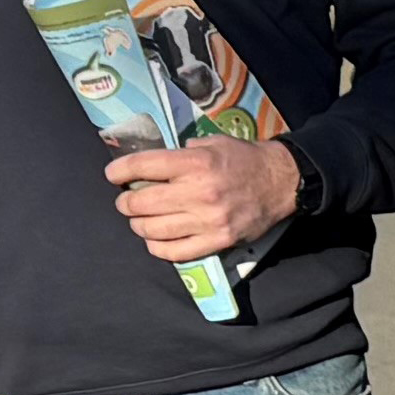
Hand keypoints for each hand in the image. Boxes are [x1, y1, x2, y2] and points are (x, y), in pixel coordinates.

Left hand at [104, 138, 305, 265]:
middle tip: (126, 201)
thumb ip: (183, 152)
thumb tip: (153, 163)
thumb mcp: (213, 143)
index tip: (112, 175)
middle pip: (142, 202)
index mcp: (196, 163)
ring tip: (139, 220)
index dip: (120, 171)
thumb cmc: (244, 159)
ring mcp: (208, 220)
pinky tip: (155, 240)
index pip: (143, 166)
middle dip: (125, 202)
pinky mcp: (217, 241)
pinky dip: (157, 247)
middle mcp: (199, 192)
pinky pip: (175, 252)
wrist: (282, 182)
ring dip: (138, 225)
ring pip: (153, 229)